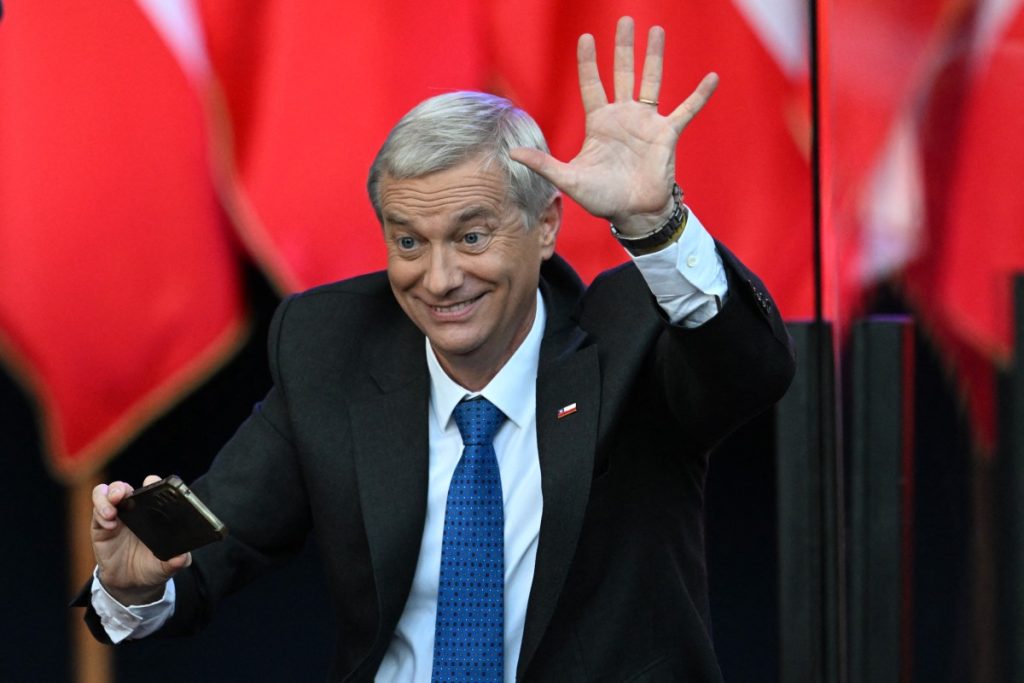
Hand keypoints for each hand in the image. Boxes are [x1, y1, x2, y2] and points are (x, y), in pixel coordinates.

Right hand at [91, 474, 190, 604]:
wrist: (132, 584)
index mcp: (153, 512)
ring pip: (105, 494)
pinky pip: (96, 513)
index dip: (151, 482)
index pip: (151, 489)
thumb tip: (181, 558)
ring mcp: (115, 517)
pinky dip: (100, 514)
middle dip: (120, 488)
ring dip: (106, 497)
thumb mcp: (168, 564)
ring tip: (111, 512)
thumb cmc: (153, 566)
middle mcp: (133, 510)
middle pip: (123, 488)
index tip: (150, 482)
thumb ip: (177, 560)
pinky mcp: (100, 528)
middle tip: (122, 495)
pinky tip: (109, 525)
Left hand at [510, 16, 717, 235]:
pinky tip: (712, 77)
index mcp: (599, 123)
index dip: (588, 63)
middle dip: (623, 47)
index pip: (591, 84)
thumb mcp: (569, 179)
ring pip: (651, 82)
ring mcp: (646, 123)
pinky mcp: (666, 134)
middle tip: (625, 20)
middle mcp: (623, 117)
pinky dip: (699, 95)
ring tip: (657, 31)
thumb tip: (513, 153)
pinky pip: (686, 110)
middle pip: (622, 73)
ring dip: (654, 57)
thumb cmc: (601, 197)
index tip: (585, 38)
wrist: (633, 213)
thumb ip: (544, 164)